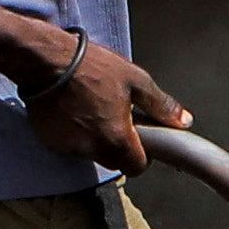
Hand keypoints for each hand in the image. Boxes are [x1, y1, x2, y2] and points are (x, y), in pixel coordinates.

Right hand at [16, 33, 191, 176]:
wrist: (46, 60)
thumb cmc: (90, 67)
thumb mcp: (135, 80)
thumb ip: (160, 105)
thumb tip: (182, 120)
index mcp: (116, 138)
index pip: (136, 168)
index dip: (141, 156)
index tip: (139, 142)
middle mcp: (92, 148)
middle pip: (113, 162)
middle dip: (118, 147)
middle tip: (115, 119)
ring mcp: (69, 147)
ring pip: (90, 153)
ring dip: (95, 140)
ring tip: (93, 109)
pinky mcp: (50, 141)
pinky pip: (70, 145)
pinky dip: (74, 134)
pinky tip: (73, 111)